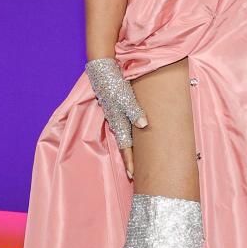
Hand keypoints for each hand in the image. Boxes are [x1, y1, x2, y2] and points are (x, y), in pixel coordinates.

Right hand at [85, 57, 147, 175]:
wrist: (103, 72)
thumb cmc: (114, 84)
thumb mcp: (125, 97)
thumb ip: (134, 111)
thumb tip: (144, 124)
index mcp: (118, 122)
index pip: (125, 147)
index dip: (130, 161)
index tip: (133, 175)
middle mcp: (116, 123)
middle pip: (124, 146)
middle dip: (129, 161)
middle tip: (134, 175)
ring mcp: (115, 118)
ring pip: (123, 139)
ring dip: (128, 151)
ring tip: (135, 163)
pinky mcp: (116, 111)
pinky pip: (123, 129)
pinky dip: (128, 139)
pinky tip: (133, 141)